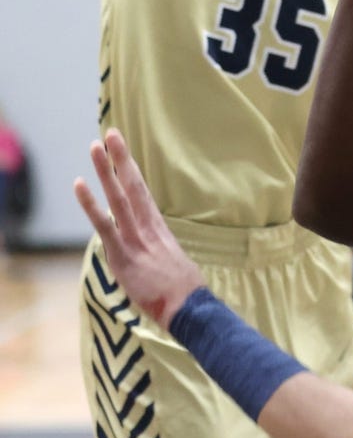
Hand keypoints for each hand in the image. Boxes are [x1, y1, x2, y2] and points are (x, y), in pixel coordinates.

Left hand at [74, 129, 204, 329]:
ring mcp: (134, 237)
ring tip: (95, 146)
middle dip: (121, 158)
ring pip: (118, 196)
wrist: (187, 303)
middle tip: (111, 133)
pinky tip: (80, 184)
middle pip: (132, 184)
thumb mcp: (169, 260)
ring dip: (106, 170)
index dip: (130, 170)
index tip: (122, 150)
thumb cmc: (180, 288)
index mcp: (157, 226)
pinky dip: (90, 203)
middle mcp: (146, 225)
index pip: (141, 191)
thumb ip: (154, 248)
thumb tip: (148, 248)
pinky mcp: (122, 253)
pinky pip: (104, 223)